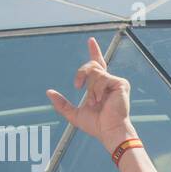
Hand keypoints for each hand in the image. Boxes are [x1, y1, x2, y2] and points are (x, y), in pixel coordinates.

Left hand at [46, 37, 136, 152]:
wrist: (109, 131)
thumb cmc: (96, 125)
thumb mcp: (74, 114)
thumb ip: (62, 104)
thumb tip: (49, 92)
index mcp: (100, 86)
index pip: (97, 65)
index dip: (94, 51)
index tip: (91, 40)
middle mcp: (109, 81)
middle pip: (92, 65)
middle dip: (81, 73)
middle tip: (76, 85)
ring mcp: (116, 82)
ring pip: (95, 72)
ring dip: (90, 89)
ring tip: (95, 102)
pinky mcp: (121, 83)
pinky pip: (102, 77)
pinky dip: (97, 90)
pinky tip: (100, 100)